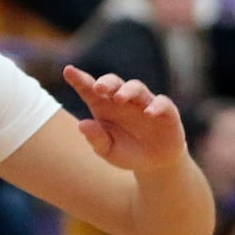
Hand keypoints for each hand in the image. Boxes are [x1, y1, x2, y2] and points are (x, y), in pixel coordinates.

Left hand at [62, 68, 188, 172]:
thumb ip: (96, 138)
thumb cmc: (126, 152)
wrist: (155, 163)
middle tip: (98, 88)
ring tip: (119, 98)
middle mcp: (123, 101)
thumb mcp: (108, 150)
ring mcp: (144, 103)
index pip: (89, 89)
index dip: (79, 79)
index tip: (68, 70)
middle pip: (113, 83)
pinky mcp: (166, 112)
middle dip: (106, 82)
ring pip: (136, 88)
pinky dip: (156, 105)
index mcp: (103, 107)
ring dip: (128, 91)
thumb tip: (81, 124)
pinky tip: (148, 113)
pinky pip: (162, 103)